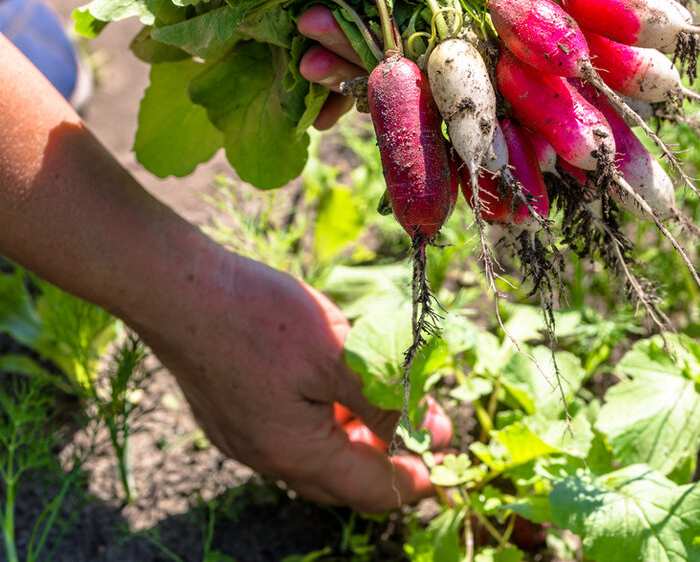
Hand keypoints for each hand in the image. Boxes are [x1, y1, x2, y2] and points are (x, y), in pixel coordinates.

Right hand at [132, 250, 452, 511]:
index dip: (414, 481)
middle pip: (343, 478)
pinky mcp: (230, 410)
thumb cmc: (260, 317)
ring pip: (317, 453)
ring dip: (359, 434)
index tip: (446, 467)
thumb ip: (379, 399)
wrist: (178, 287)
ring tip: (396, 399)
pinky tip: (344, 384)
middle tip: (430, 426)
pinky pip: (291, 430)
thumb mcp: (339, 355)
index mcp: (296, 453)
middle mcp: (267, 456)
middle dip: (391, 456)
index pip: (371, 488)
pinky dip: (328, 418)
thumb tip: (407, 431)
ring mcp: (243, 435)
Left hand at [295, 0, 522, 127]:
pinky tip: (293, 71)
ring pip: (370, 44)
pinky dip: (309, 50)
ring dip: (337, 62)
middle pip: (418, 49)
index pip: (479, 33)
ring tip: (304, 55)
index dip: (448, 67)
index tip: (404, 73)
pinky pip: (327, 21)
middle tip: (325, 51)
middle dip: (376, 63)